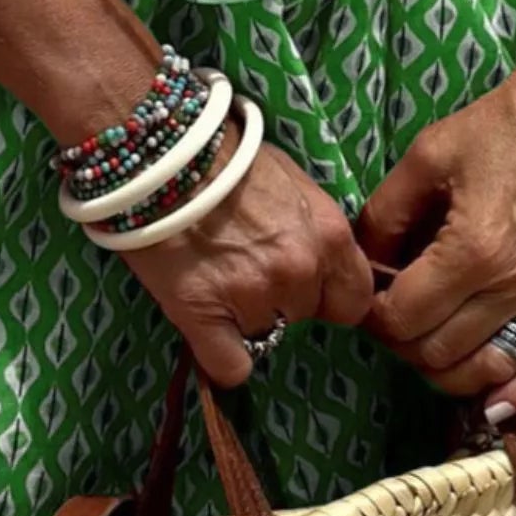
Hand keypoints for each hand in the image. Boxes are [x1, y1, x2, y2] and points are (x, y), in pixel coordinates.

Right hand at [121, 119, 375, 388]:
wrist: (160, 149)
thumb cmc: (224, 153)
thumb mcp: (290, 178)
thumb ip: (310, 225)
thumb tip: (310, 253)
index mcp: (329, 234)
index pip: (355, 298)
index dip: (328, 292)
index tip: (304, 282)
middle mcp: (301, 271)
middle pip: (307, 315)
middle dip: (285, 299)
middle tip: (247, 266)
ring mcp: (255, 299)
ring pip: (268, 337)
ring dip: (247, 316)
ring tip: (215, 274)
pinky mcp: (206, 320)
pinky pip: (230, 367)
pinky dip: (218, 353)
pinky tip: (204, 322)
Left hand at [355, 44, 515, 419]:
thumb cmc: (501, 125)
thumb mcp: (427, 155)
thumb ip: (387, 212)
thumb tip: (363, 257)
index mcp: (472, 248)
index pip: (404, 317)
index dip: (374, 315)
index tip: (367, 299)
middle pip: (443, 353)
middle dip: (405, 343)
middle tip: (394, 317)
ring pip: (491, 369)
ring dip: (451, 370)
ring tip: (430, 343)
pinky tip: (495, 402)